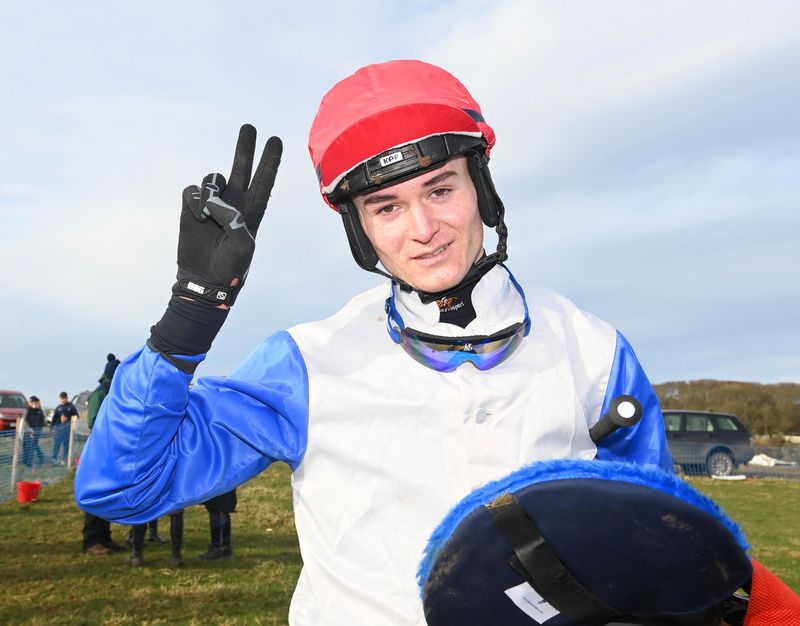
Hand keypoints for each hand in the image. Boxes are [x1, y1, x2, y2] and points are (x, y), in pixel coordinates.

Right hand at [175, 125, 281, 306]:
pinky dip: (195, 202)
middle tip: (250, 127)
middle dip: (245, 147)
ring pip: (213, 178)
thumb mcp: (244, 245)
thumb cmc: (231, 267)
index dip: (270, 161)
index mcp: (253, 211)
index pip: (264, 180)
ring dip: (211, 193)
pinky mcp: (191, 207)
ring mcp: (212, 203)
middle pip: (242, 167)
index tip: (276, 140)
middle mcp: (234, 202)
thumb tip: (214, 200)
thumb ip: (235, 218)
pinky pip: (192, 190)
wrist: (204, 280)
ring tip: (210, 217)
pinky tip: (198, 218)